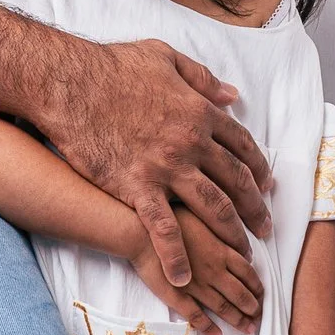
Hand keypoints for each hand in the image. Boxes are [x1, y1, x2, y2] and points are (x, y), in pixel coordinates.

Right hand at [39, 36, 272, 291]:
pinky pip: (163, 228)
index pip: (242, 145)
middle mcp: (191, 142)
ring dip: (231, 233)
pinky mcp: (137, 187)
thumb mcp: (163, 57)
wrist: (68, 83)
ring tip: (241, 253)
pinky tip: (184, 277)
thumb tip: (232, 96)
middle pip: (236, 181)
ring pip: (213, 208)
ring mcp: (166, 167)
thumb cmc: (111, 66)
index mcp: (199, 112)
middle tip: (265, 228)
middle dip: (256, 208)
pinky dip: (176, 255)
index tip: (267, 186)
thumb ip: (202, 78)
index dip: (259, 168)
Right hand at [130, 210, 264, 334]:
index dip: (257, 286)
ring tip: (248, 328)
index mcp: (221, 250)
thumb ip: (219, 228)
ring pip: (223, 306)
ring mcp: (197, 285)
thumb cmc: (167, 218)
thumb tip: (235, 237)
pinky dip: (208, 327)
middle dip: (252, 306)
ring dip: (238, 319)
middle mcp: (214, 270)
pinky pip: (197, 316)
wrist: (139, 232)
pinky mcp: (178, 296)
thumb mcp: (201, 214)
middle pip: (240, 292)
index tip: (262, 294)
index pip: (248, 273)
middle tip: (259, 316)